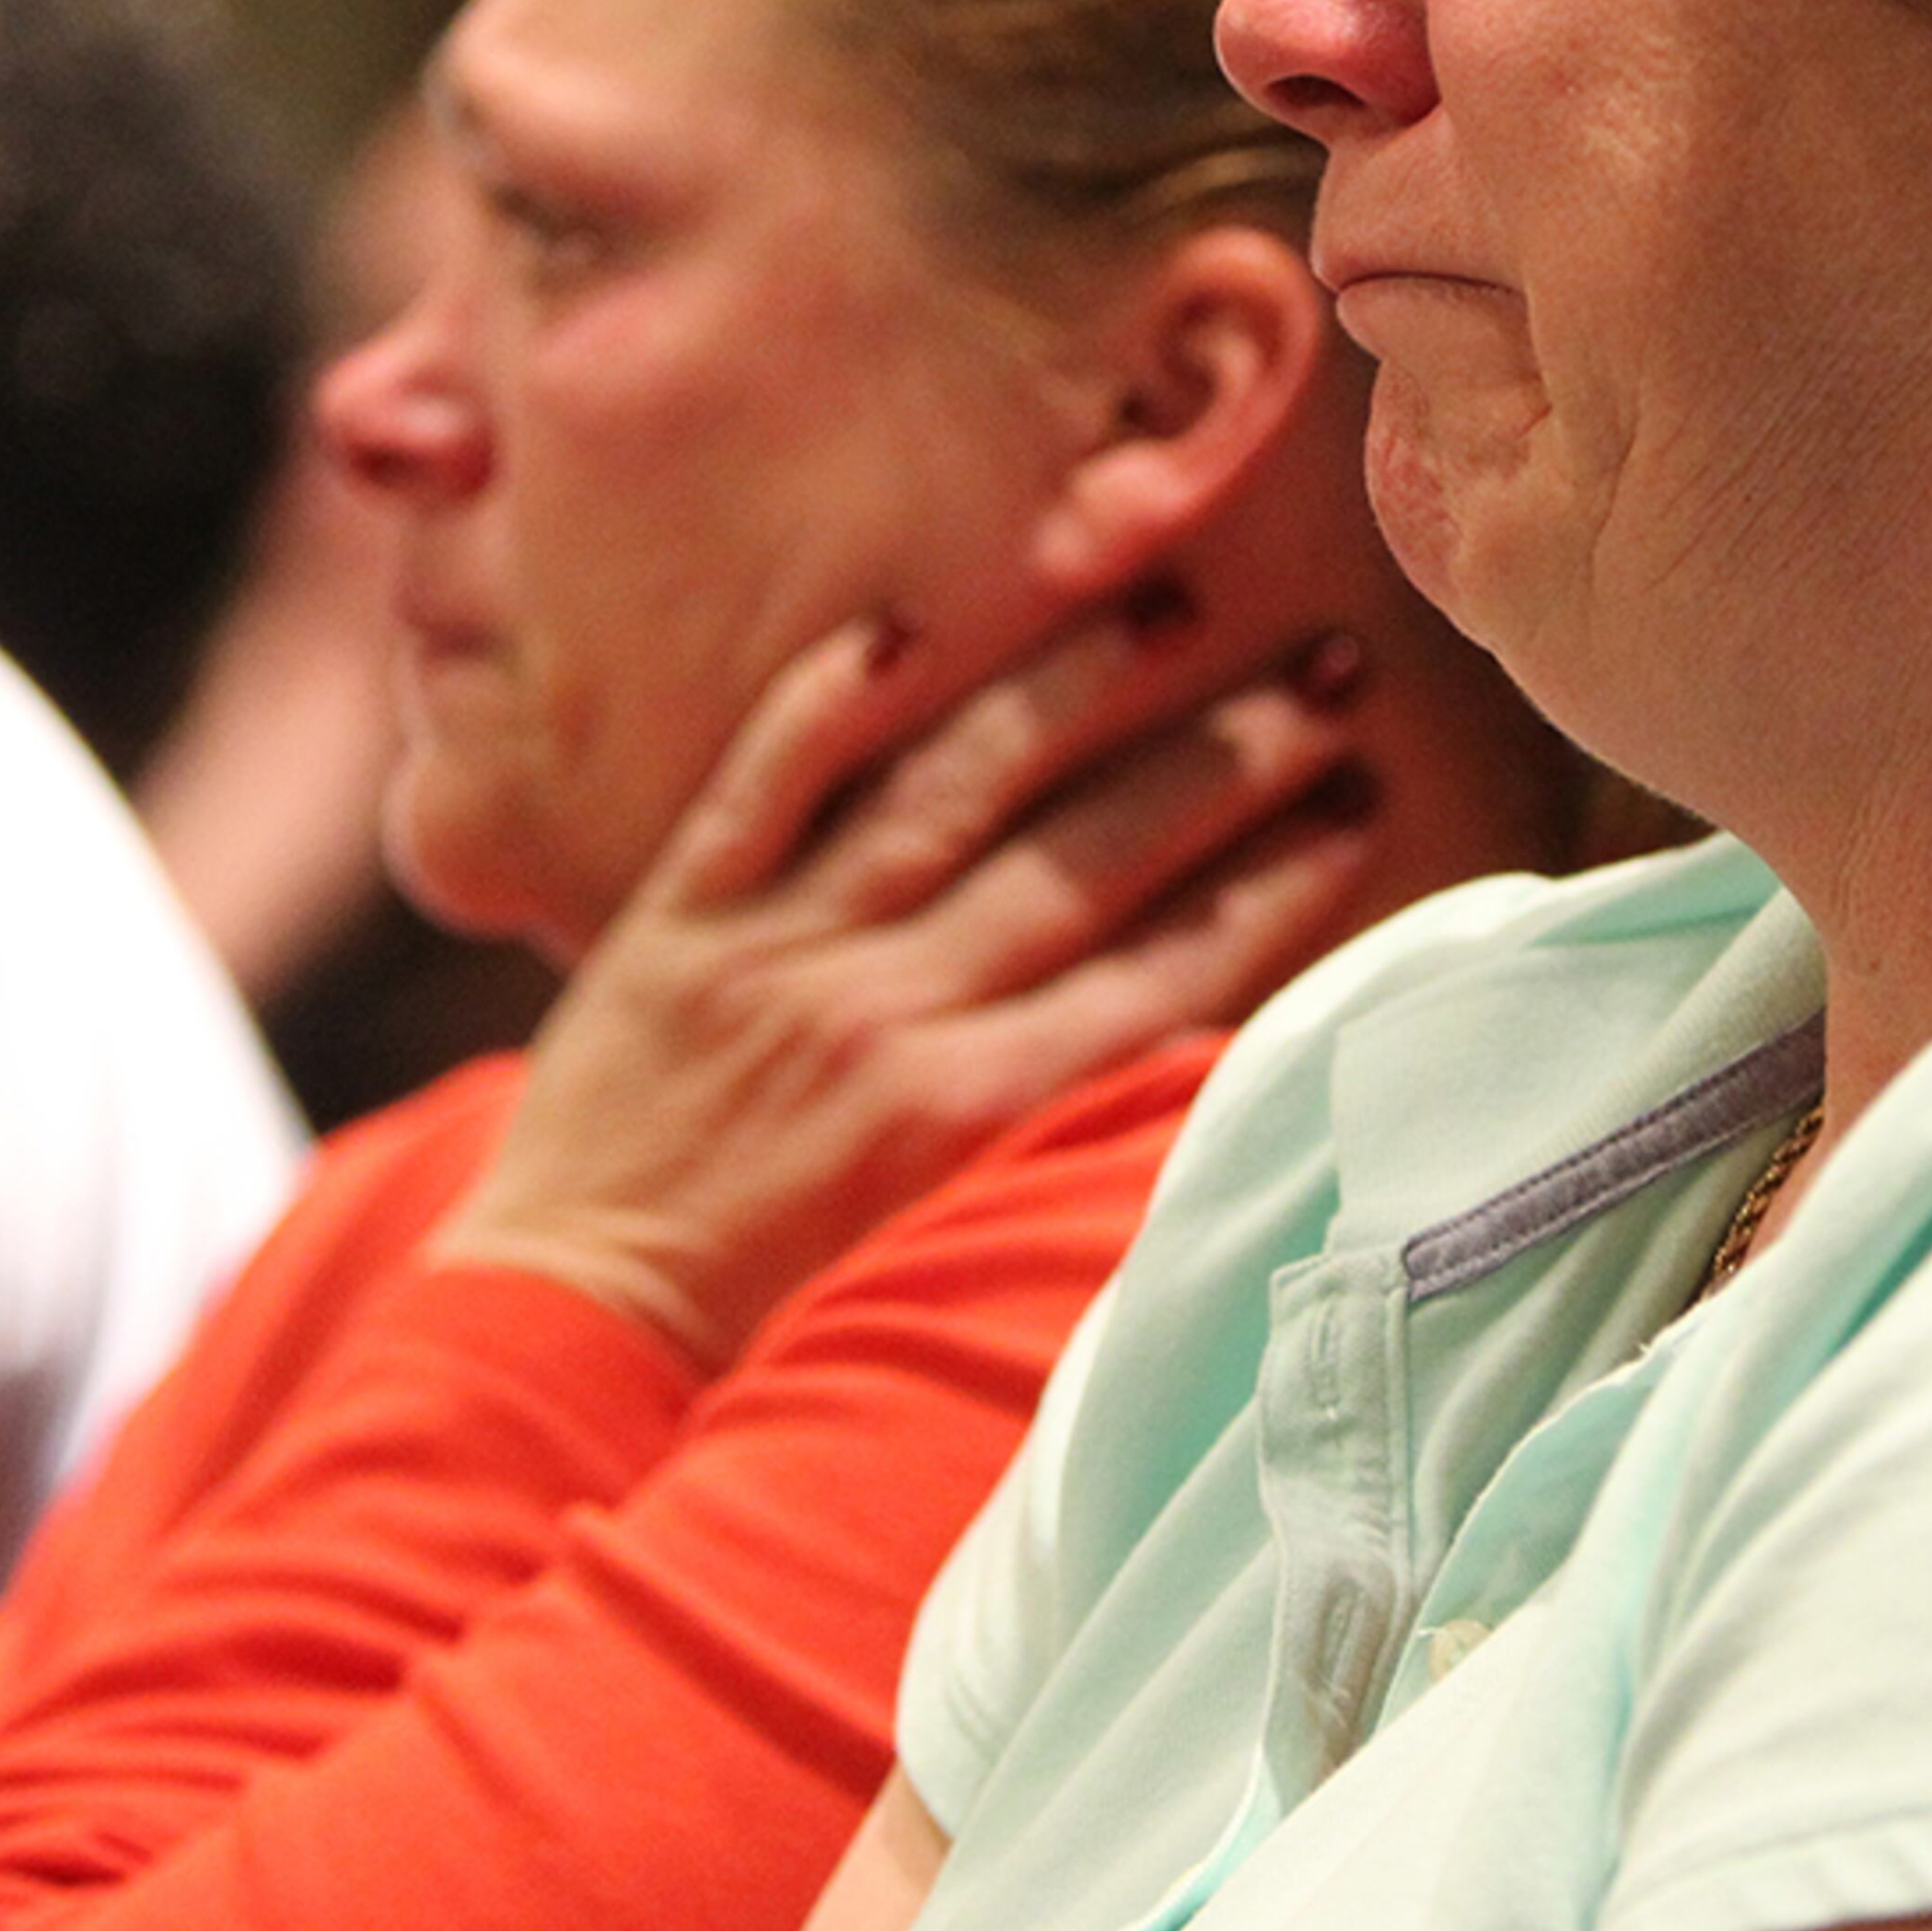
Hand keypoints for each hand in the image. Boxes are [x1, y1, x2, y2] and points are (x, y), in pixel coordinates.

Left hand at [431, 598, 1378, 1368]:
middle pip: (1085, 865)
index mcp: (966, 1116)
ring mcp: (779, 952)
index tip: (1365, 806)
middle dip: (1221, 767)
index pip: (1161, 976)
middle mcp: (886, 1017)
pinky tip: (910, 619)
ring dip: (1068, 692)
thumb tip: (1196, 1039)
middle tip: (1325, 679)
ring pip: (946, 791)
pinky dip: (831, 698)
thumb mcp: (944, 1240)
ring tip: (1170, 605)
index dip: (1277, 887)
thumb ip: (1053, 1132)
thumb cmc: (774, 1306)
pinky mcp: (678, 915)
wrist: (567, 1326)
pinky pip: (764, 782)